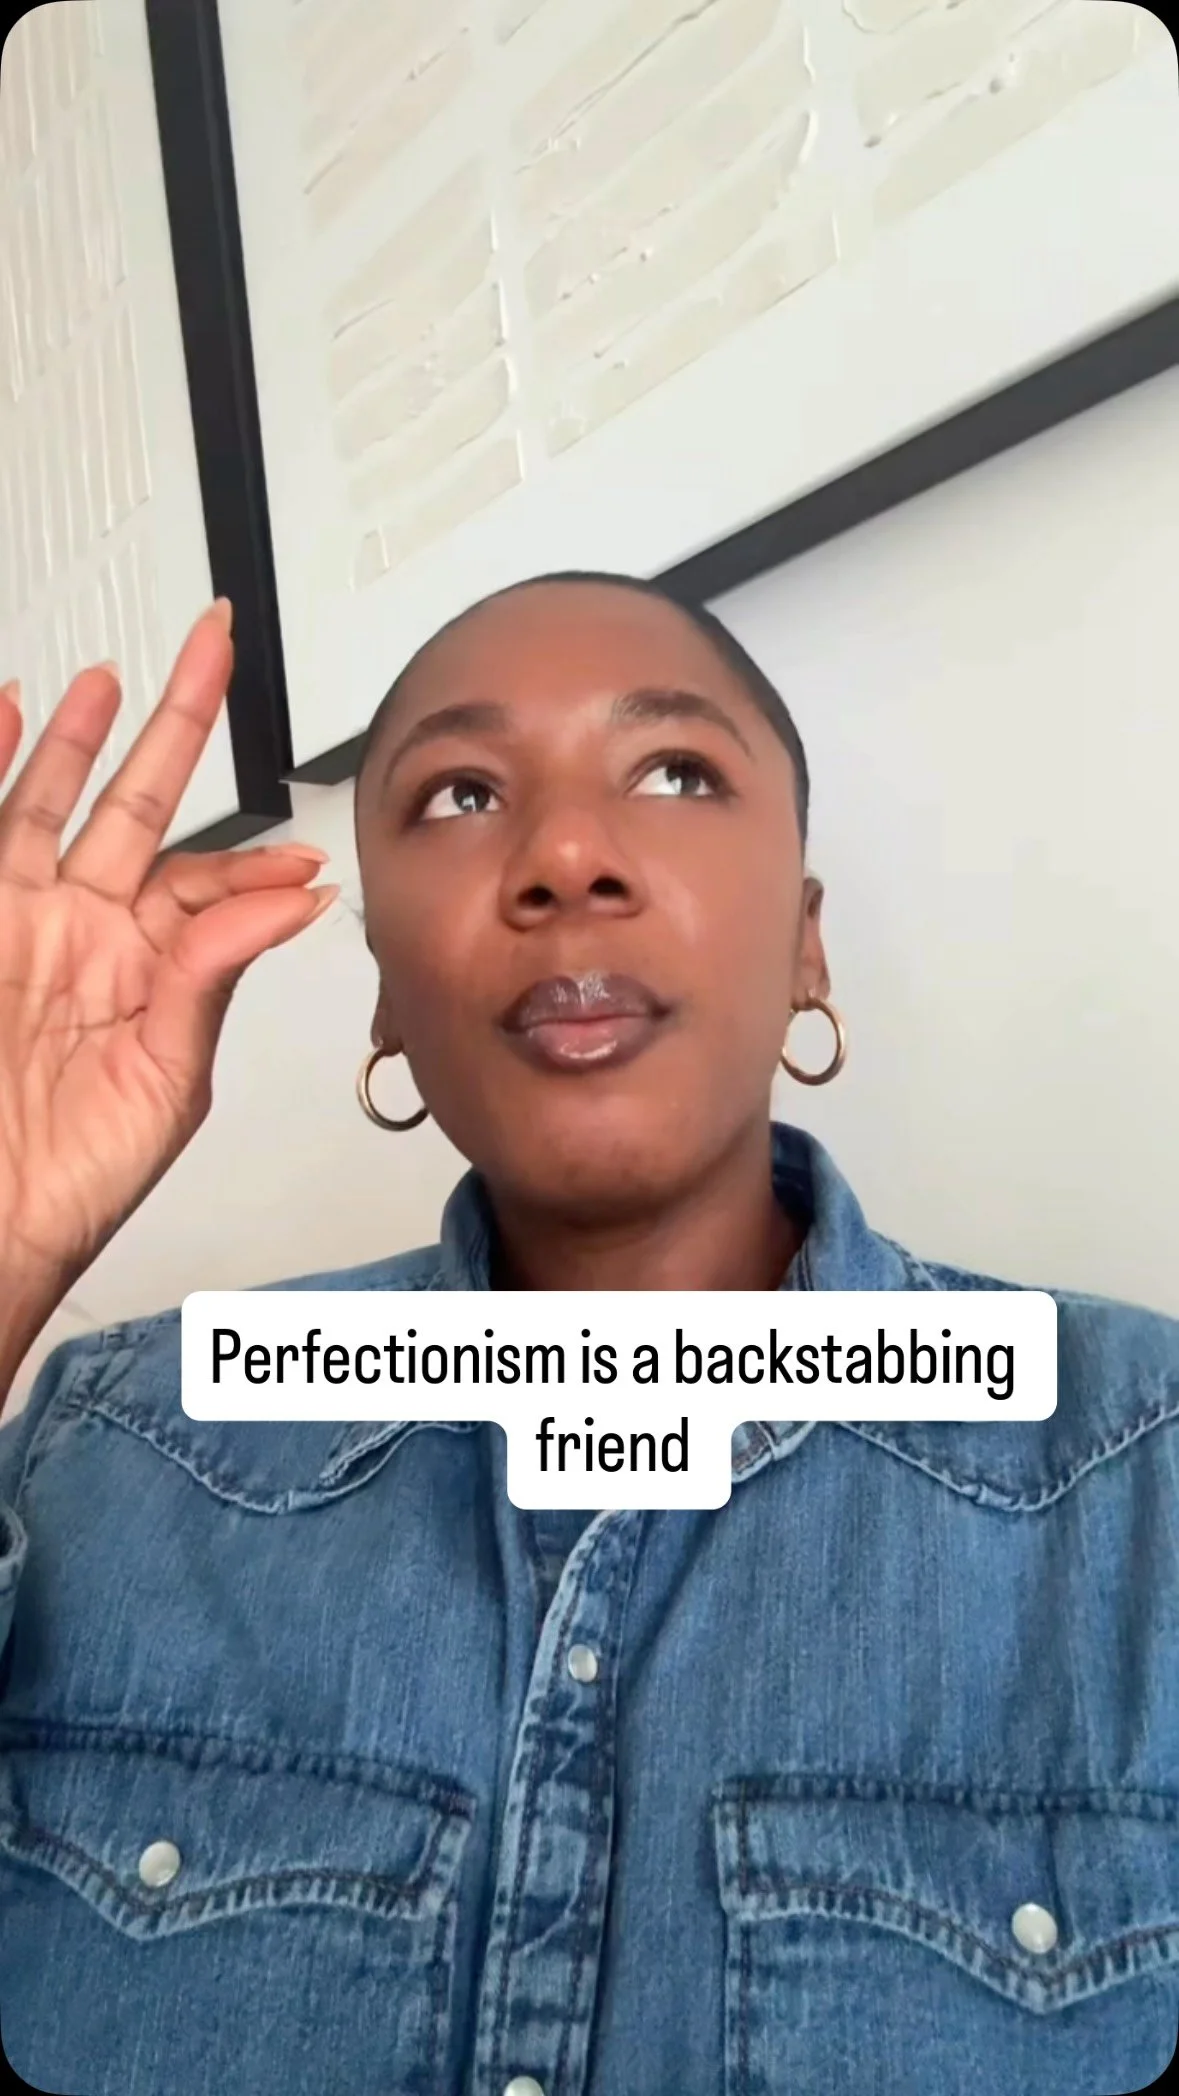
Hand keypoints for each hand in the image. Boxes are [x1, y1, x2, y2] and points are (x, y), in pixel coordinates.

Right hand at [0, 601, 337, 1344]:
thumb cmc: (73, 1178)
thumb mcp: (167, 1078)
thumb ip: (213, 976)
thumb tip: (294, 900)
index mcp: (146, 971)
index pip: (205, 881)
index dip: (254, 860)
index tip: (305, 855)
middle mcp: (84, 935)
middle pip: (135, 804)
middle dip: (176, 723)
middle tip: (214, 646)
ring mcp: (20, 924)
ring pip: (51, 804)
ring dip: (77, 736)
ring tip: (107, 675)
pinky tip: (4, 710)